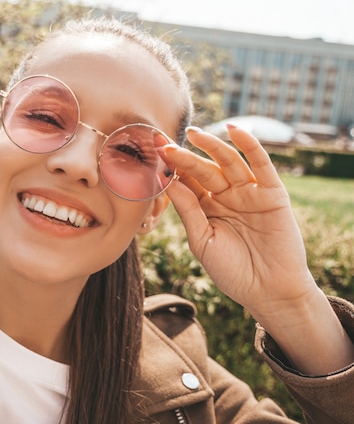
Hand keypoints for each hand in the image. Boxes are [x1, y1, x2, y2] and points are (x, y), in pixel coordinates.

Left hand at [162, 124, 353, 373]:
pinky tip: (235, 130)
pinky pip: (261, 164)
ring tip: (193, 133)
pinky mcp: (272, 193)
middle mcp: (227, 196)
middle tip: (162, 143)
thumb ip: (188, 210)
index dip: (171, 168)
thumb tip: (168, 180)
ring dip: (212, 146)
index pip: (187, 181)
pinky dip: (250, 145)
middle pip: (204, 169)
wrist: (267, 293)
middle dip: (184, 156)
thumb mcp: (202, 240)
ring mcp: (249, 193)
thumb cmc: (231, 271)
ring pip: (228, 162)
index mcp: (207, 207)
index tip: (151, 154)